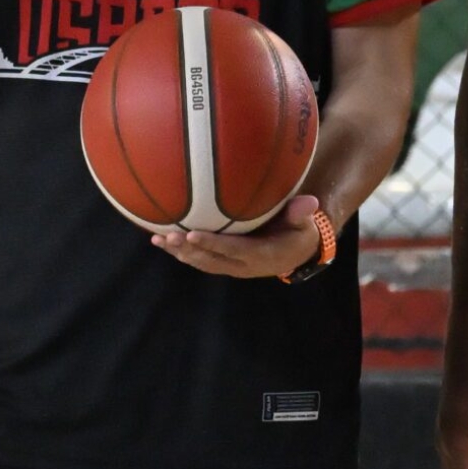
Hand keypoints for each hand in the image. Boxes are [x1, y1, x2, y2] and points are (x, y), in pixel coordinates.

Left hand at [152, 194, 322, 280]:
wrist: (295, 252)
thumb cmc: (298, 232)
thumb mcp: (305, 224)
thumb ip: (301, 214)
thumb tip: (309, 202)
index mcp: (261, 256)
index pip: (234, 251)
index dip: (213, 245)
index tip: (193, 235)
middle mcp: (243, 265)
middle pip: (212, 260)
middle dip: (189, 250)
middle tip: (169, 236)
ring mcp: (231, 266)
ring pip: (201, 262)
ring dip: (179, 253)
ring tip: (158, 240)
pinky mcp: (223, 262)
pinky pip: (199, 259)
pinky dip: (180, 251)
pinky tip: (160, 240)